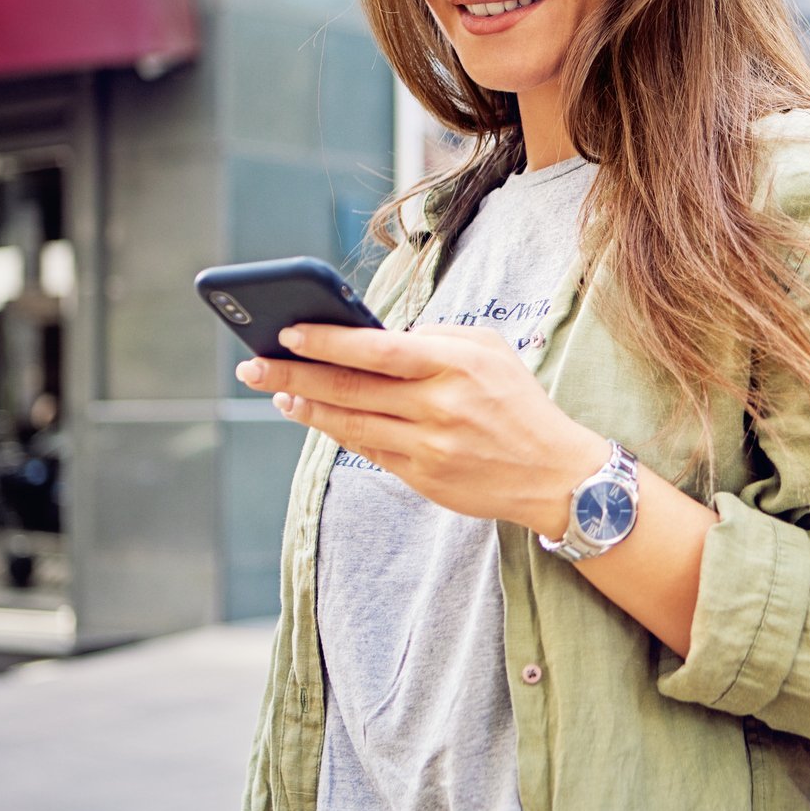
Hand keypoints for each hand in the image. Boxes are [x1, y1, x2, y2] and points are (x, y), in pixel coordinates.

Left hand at [236, 323, 607, 536]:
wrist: (555, 474)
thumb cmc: (518, 403)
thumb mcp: (490, 351)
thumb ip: (437, 338)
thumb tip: (377, 337)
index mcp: (456, 365)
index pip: (378, 350)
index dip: (328, 342)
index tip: (287, 332)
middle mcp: (440, 406)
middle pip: (351, 389)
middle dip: (294, 375)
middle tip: (253, 364)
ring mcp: (430, 446)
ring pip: (350, 424)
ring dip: (306, 408)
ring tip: (275, 393)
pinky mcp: (424, 478)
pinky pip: (367, 451)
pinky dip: (336, 432)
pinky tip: (314, 418)